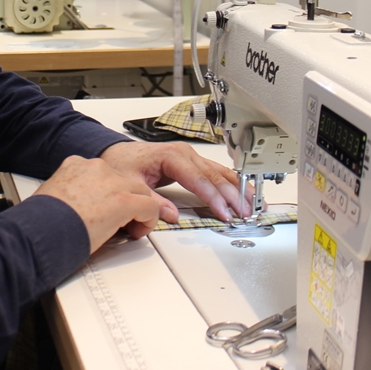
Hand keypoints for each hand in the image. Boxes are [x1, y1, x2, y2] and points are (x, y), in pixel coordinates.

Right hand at [32, 156, 162, 252]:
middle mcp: (96, 168)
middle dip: (128, 200)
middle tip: (122, 220)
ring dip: (140, 210)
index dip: (109, 193)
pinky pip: (150, 207)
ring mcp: (112, 182)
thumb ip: (67, 195)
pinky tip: (138, 232)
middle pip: (126, 180)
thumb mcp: (50, 196)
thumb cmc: (40, 219)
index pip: (104, 174)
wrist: (41, 228)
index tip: (106, 208)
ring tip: (132, 227)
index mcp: (76, 165)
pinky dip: (148, 220)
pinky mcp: (123, 201)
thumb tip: (71, 209)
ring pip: (141, 191)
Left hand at [98, 140, 251, 222]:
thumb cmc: (123, 164)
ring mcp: (190, 157)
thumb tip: (172, 216)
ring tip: (254, 204)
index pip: (200, 180)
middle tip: (246, 213)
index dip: (214, 198)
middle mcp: (184, 154)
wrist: (116, 154)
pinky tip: (243, 194)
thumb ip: (152, 201)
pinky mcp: (192, 163)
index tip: (226, 213)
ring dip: (238, 189)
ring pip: (220, 173)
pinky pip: (217, 173)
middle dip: (233, 195)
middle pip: (215, 176)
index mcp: (171, 156)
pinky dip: (232, 184)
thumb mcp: (132, 185)